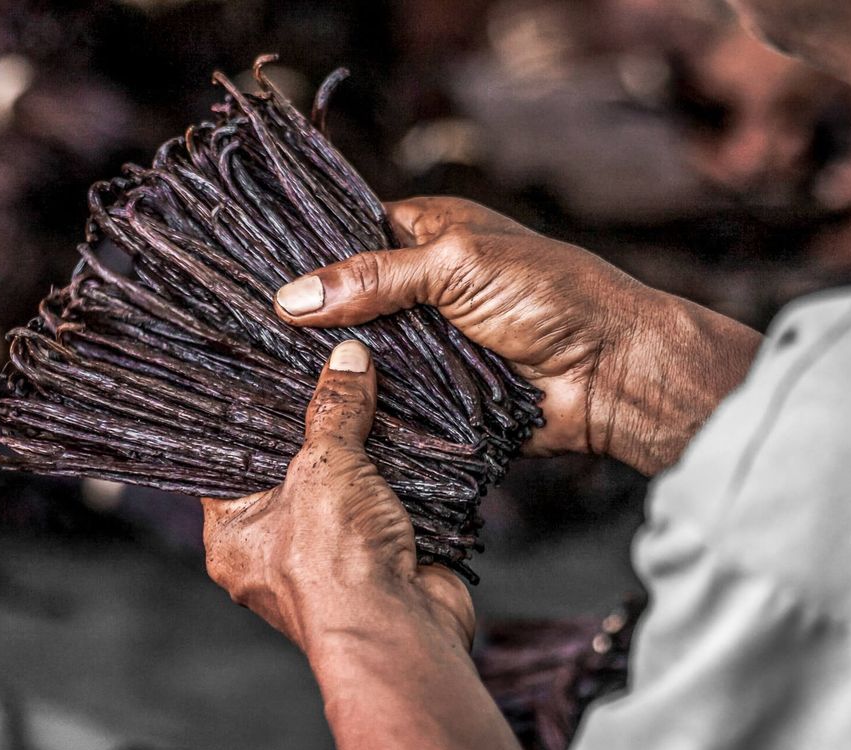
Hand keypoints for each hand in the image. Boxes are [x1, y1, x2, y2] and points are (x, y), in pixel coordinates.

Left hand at [202, 339, 473, 653]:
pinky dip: (401, 478)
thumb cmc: (335, 566)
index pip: (229, 463)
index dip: (249, 419)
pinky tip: (411, 437)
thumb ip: (334, 410)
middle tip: (328, 372)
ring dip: (365, 453)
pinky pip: (386, 504)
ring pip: (344, 487)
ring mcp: (331, 557)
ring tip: (374, 392)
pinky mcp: (380, 557)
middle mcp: (276, 550)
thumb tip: (347, 359)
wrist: (401, 631)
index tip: (267, 374)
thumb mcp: (325, 467)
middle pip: (294, 471)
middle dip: (318, 429)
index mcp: (233, 536)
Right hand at [274, 197, 760, 474]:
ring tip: (258, 376)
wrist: (610, 372)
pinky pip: (385, 400)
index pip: (347, 237)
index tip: (245, 275)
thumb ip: (374, 278)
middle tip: (240, 335)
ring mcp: (425, 345)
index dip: (305, 256)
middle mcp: (419, 289)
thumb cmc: (551, 296)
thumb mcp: (456, 266)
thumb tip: (292, 297)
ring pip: (360, 355)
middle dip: (308, 320)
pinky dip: (359, 406)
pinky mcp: (434, 395)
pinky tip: (310, 412)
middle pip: (346, 303)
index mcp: (425, 236)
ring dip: (331, 367)